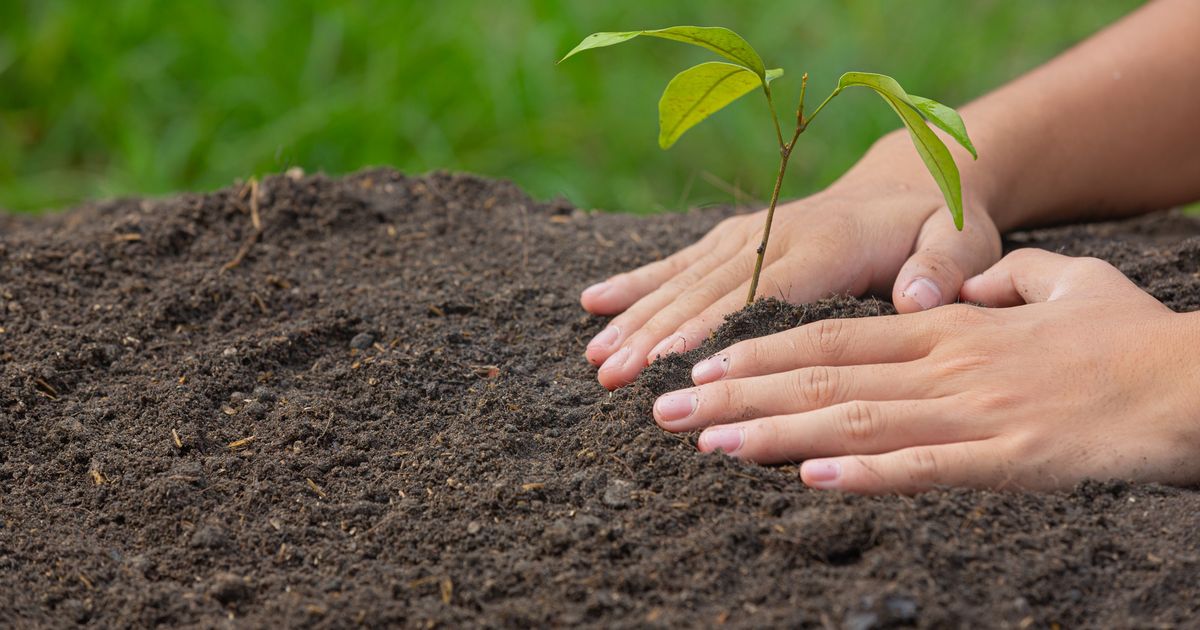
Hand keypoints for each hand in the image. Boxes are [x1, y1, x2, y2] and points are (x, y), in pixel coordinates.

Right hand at [581, 142, 1000, 389]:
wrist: (909, 179)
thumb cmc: (938, 223)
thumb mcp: (962, 239)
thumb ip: (945, 266)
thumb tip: (917, 297)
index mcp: (827, 246)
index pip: (762, 294)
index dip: (715, 328)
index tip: (671, 364)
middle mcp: (776, 235)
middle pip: (707, 292)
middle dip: (657, 335)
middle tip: (613, 377)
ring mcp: (749, 234)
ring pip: (683, 280)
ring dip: (637, 318)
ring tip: (596, 359)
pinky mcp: (735, 239)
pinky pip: (679, 261)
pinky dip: (636, 282)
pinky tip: (594, 302)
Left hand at [653, 249, 1199, 493]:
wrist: (1199, 384)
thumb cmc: (1132, 340)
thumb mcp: (1062, 287)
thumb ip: (1002, 283)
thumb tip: (963, 289)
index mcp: (946, 328)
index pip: (830, 337)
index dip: (760, 349)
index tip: (701, 362)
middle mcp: (943, 365)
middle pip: (821, 376)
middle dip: (736, 392)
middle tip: (664, 407)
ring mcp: (972, 411)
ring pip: (854, 419)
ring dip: (773, 432)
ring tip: (706, 442)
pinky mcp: (1008, 458)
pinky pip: (925, 468)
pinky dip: (865, 472)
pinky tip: (809, 480)